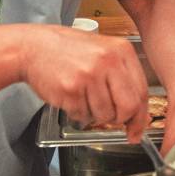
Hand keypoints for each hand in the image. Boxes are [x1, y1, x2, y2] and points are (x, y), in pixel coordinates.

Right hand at [20, 27, 149, 141]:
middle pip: (128, 107)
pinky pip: (83, 115)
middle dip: (120, 119)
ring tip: (83, 97)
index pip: (142, 91)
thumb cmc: (67, 50)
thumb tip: (137, 110)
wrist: (32, 47)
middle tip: (111, 120)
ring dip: (94, 115)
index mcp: (121, 50)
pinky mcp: (71, 89)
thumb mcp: (102, 51)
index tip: (137, 129)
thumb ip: (122, 75)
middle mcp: (108, 61)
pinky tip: (71, 96)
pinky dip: (78, 113)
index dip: (140, 116)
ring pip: (105, 115)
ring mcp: (89, 75)